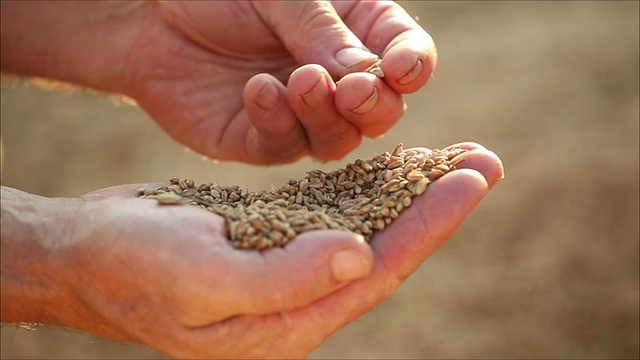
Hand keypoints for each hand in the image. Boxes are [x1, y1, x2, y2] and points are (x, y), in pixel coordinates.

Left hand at [1, 1, 435, 163]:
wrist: (149, 15)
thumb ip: (320, 32)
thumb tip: (368, 75)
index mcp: (356, 33)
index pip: (404, 55)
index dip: (412, 66)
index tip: (401, 69)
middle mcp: (336, 81)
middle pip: (380, 110)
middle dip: (373, 104)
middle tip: (354, 89)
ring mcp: (301, 117)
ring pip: (337, 139)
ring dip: (325, 115)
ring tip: (303, 82)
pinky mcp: (260, 141)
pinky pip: (283, 146)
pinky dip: (277, 121)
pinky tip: (258, 90)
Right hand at [1, 143, 501, 357]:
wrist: (84, 255)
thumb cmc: (132, 268)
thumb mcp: (200, 277)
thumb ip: (282, 279)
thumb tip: (360, 255)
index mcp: (288, 323)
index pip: (379, 273)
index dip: (431, 225)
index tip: (472, 179)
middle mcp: (296, 304)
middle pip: (385, 251)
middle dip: (435, 205)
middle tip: (483, 160)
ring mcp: (286, 273)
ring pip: (363, 231)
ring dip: (408, 194)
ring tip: (448, 158)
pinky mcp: (272, 244)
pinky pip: (332, 216)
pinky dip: (365, 191)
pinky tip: (389, 169)